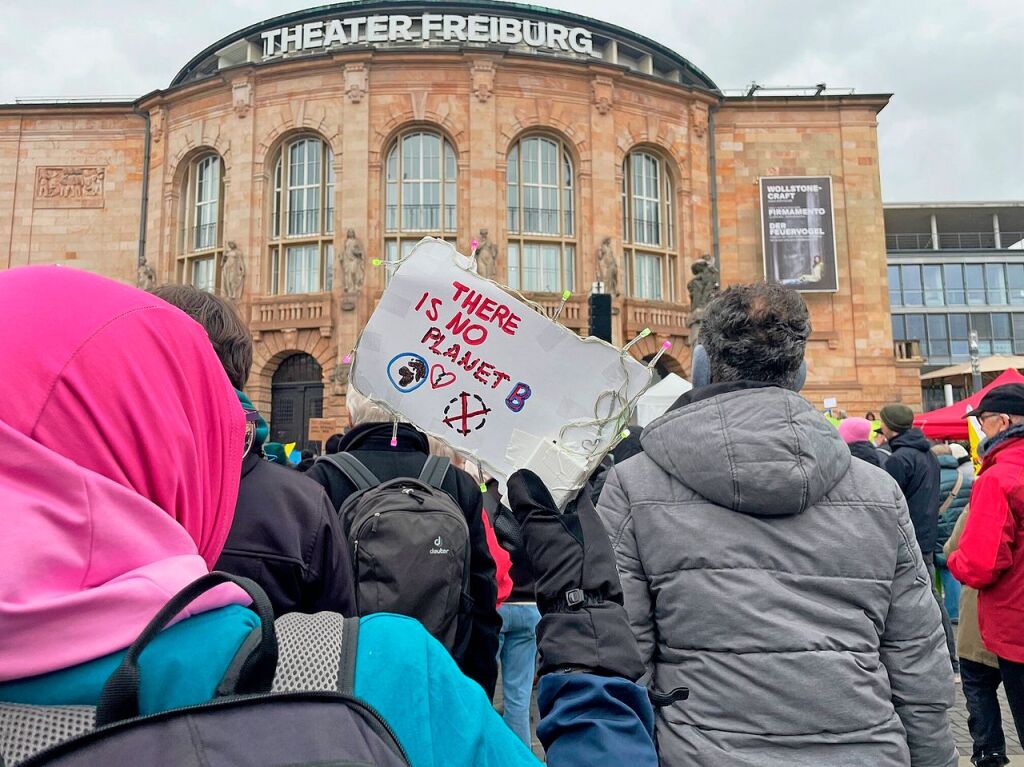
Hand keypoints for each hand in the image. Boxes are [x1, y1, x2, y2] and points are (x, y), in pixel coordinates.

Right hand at [500, 470, 643, 680]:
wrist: (579, 619)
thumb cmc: (569, 569)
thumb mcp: (548, 531)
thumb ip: (533, 503)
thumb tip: (520, 477)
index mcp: (587, 517)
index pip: (571, 487)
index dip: (550, 476)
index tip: (526, 468)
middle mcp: (582, 534)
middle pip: (554, 510)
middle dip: (531, 502)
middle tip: (507, 493)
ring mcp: (572, 555)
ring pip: (545, 531)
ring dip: (525, 525)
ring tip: (502, 515)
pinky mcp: (559, 573)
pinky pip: (541, 551)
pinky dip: (526, 546)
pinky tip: (510, 544)